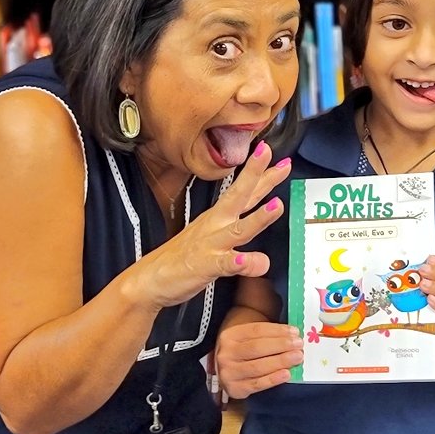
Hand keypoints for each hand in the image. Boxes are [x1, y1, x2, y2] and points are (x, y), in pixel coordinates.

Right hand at [140, 141, 290, 310]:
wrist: (152, 278)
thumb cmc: (183, 256)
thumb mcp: (213, 233)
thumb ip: (241, 223)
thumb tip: (264, 211)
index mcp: (218, 216)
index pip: (245, 191)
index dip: (263, 175)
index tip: (282, 160)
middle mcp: (216, 225)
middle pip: (239, 196)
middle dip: (256, 175)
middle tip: (272, 156)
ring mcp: (211, 245)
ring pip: (239, 229)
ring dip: (258, 218)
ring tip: (276, 206)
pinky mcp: (206, 266)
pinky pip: (225, 264)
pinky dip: (239, 263)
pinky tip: (249, 260)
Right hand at [217, 320, 302, 398]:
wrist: (227, 370)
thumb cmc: (244, 350)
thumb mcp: (248, 337)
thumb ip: (267, 335)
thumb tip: (294, 335)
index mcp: (230, 336)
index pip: (256, 330)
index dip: (277, 331)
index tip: (295, 332)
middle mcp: (226, 354)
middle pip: (256, 348)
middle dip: (281, 345)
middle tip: (299, 345)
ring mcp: (228, 373)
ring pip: (257, 367)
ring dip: (280, 361)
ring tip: (297, 357)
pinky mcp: (235, 389)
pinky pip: (257, 384)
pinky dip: (273, 379)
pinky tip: (286, 374)